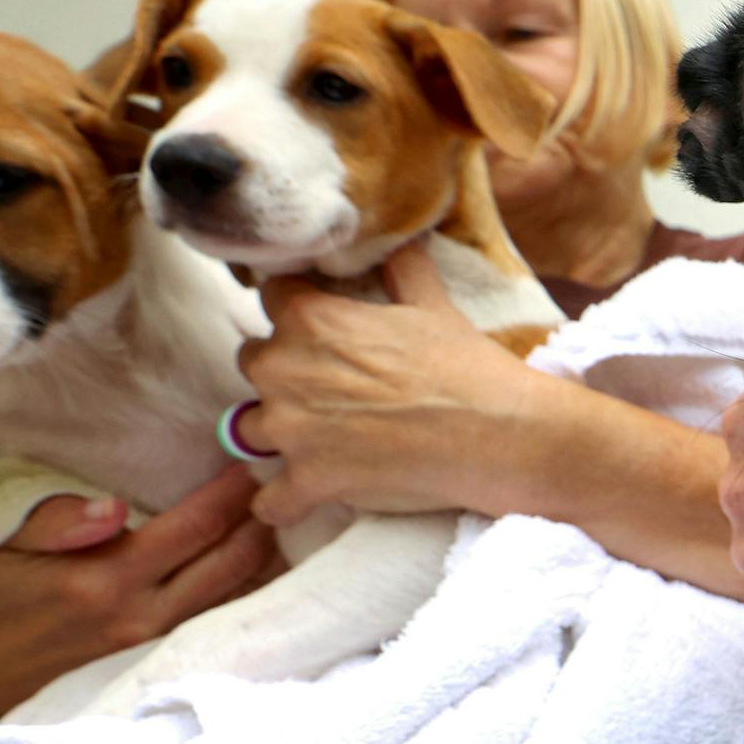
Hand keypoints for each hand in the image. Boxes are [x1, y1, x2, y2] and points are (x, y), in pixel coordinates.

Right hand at [0, 466, 280, 712]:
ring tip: (287, 523)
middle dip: (263, 522)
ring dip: (265, 560)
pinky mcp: (151, 665)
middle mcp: (140, 616)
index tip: (256, 462)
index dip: (232, 494)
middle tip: (286, 486)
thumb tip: (113, 508)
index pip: (195, 528)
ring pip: (232, 599)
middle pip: (230, 564)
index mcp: (107, 578)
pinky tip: (266, 574)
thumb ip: (55, 522)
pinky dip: (245, 596)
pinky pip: (213, 625)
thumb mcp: (1, 544)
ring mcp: (151, 646)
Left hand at [235, 242, 545, 526]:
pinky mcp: (310, 481)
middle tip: (323, 383)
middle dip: (281, 370)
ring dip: (276, 431)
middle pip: (252, 362)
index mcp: (311, 318)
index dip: (295, 308)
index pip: (271, 297)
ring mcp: (293, 431)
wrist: (495, 433)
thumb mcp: (434, 304)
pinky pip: (271, 501)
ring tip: (312, 436)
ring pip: (249, 429)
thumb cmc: (466, 365)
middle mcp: (286, 370)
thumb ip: (403, 269)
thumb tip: (400, 242)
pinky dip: (283, 502)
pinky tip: (300, 496)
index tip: (318, 324)